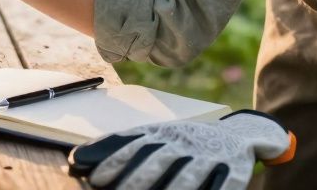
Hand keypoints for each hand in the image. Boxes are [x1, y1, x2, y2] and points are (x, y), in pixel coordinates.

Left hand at [67, 110, 295, 189]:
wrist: (241, 134)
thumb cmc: (184, 141)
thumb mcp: (154, 138)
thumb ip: (118, 148)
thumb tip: (74, 161)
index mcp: (162, 132)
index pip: (135, 145)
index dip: (115, 160)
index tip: (96, 178)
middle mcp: (184, 140)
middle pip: (158, 159)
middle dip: (138, 177)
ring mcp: (209, 154)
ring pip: (188, 174)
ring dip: (172, 188)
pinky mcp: (234, 169)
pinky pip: (222, 185)